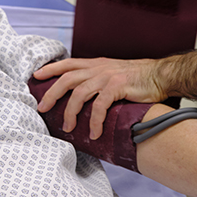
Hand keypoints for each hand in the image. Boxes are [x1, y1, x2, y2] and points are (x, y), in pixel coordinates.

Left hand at [32, 57, 165, 138]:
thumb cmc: (138, 78)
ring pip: (79, 93)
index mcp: (95, 64)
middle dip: (51, 94)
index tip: (35, 76)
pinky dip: (94, 121)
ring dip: (70, 112)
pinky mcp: (118, 86)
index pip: (67, 63)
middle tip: (42, 108)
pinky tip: (93, 133)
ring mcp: (107, 77)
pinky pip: (100, 105)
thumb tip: (83, 96)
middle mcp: (98, 68)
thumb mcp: (113, 73)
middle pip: (67, 79)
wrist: (161, 75)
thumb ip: (97, 80)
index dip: (50, 68)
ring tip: (67, 128)